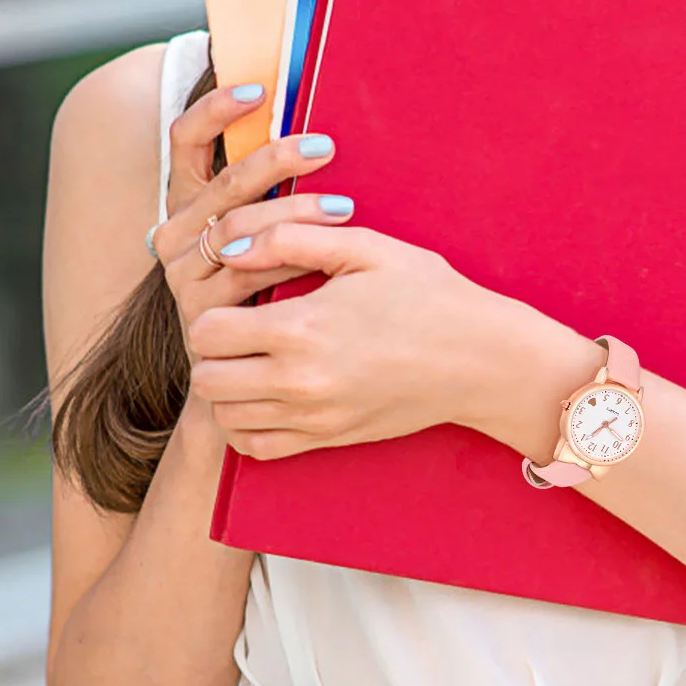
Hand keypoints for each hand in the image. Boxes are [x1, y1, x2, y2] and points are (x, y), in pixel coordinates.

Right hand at [152, 82, 353, 356]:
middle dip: (277, 160)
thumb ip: (272, 185)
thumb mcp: (263, 227)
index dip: (215, 110)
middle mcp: (174, 231)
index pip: (186, 138)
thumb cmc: (265, 282)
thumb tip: (316, 121)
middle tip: (326, 147)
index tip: (259, 88)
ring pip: (240, 228)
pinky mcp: (200, 313)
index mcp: (185, 197)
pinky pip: (249, 275)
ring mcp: (182, 274)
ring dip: (294, 213)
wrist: (240, 366)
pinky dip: (290, 262)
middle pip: (225, 182)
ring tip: (343, 207)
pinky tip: (326, 257)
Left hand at [185, 223, 502, 460]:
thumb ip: (292, 238)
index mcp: (300, 327)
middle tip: (241, 330)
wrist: (479, 358)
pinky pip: (256, 447)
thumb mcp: (365, 248)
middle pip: (206, 378)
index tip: (240, 300)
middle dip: (213, 351)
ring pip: (225, 415)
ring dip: (227, 387)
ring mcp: (312, 416)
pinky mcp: (328, 439)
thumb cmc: (427, 293)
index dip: (214, 310)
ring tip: (256, 360)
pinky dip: (247, 425)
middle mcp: (298, 380)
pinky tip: (268, 395)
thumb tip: (231, 246)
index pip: (207, 331)